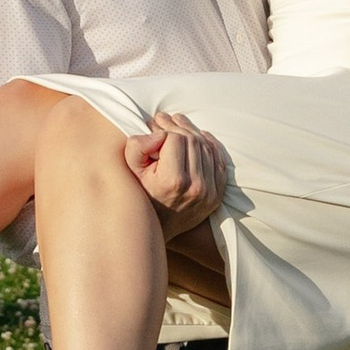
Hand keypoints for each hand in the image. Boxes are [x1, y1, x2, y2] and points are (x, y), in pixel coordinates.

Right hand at [123, 112, 227, 234]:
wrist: (156, 228)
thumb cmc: (140, 195)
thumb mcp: (131, 172)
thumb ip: (138, 148)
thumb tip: (158, 133)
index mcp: (174, 181)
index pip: (175, 138)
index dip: (164, 128)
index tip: (154, 124)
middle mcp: (196, 187)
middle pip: (193, 140)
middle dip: (178, 126)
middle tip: (164, 120)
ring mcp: (210, 192)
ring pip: (207, 147)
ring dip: (192, 132)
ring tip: (177, 125)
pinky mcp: (217, 195)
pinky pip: (219, 160)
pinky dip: (210, 145)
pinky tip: (199, 137)